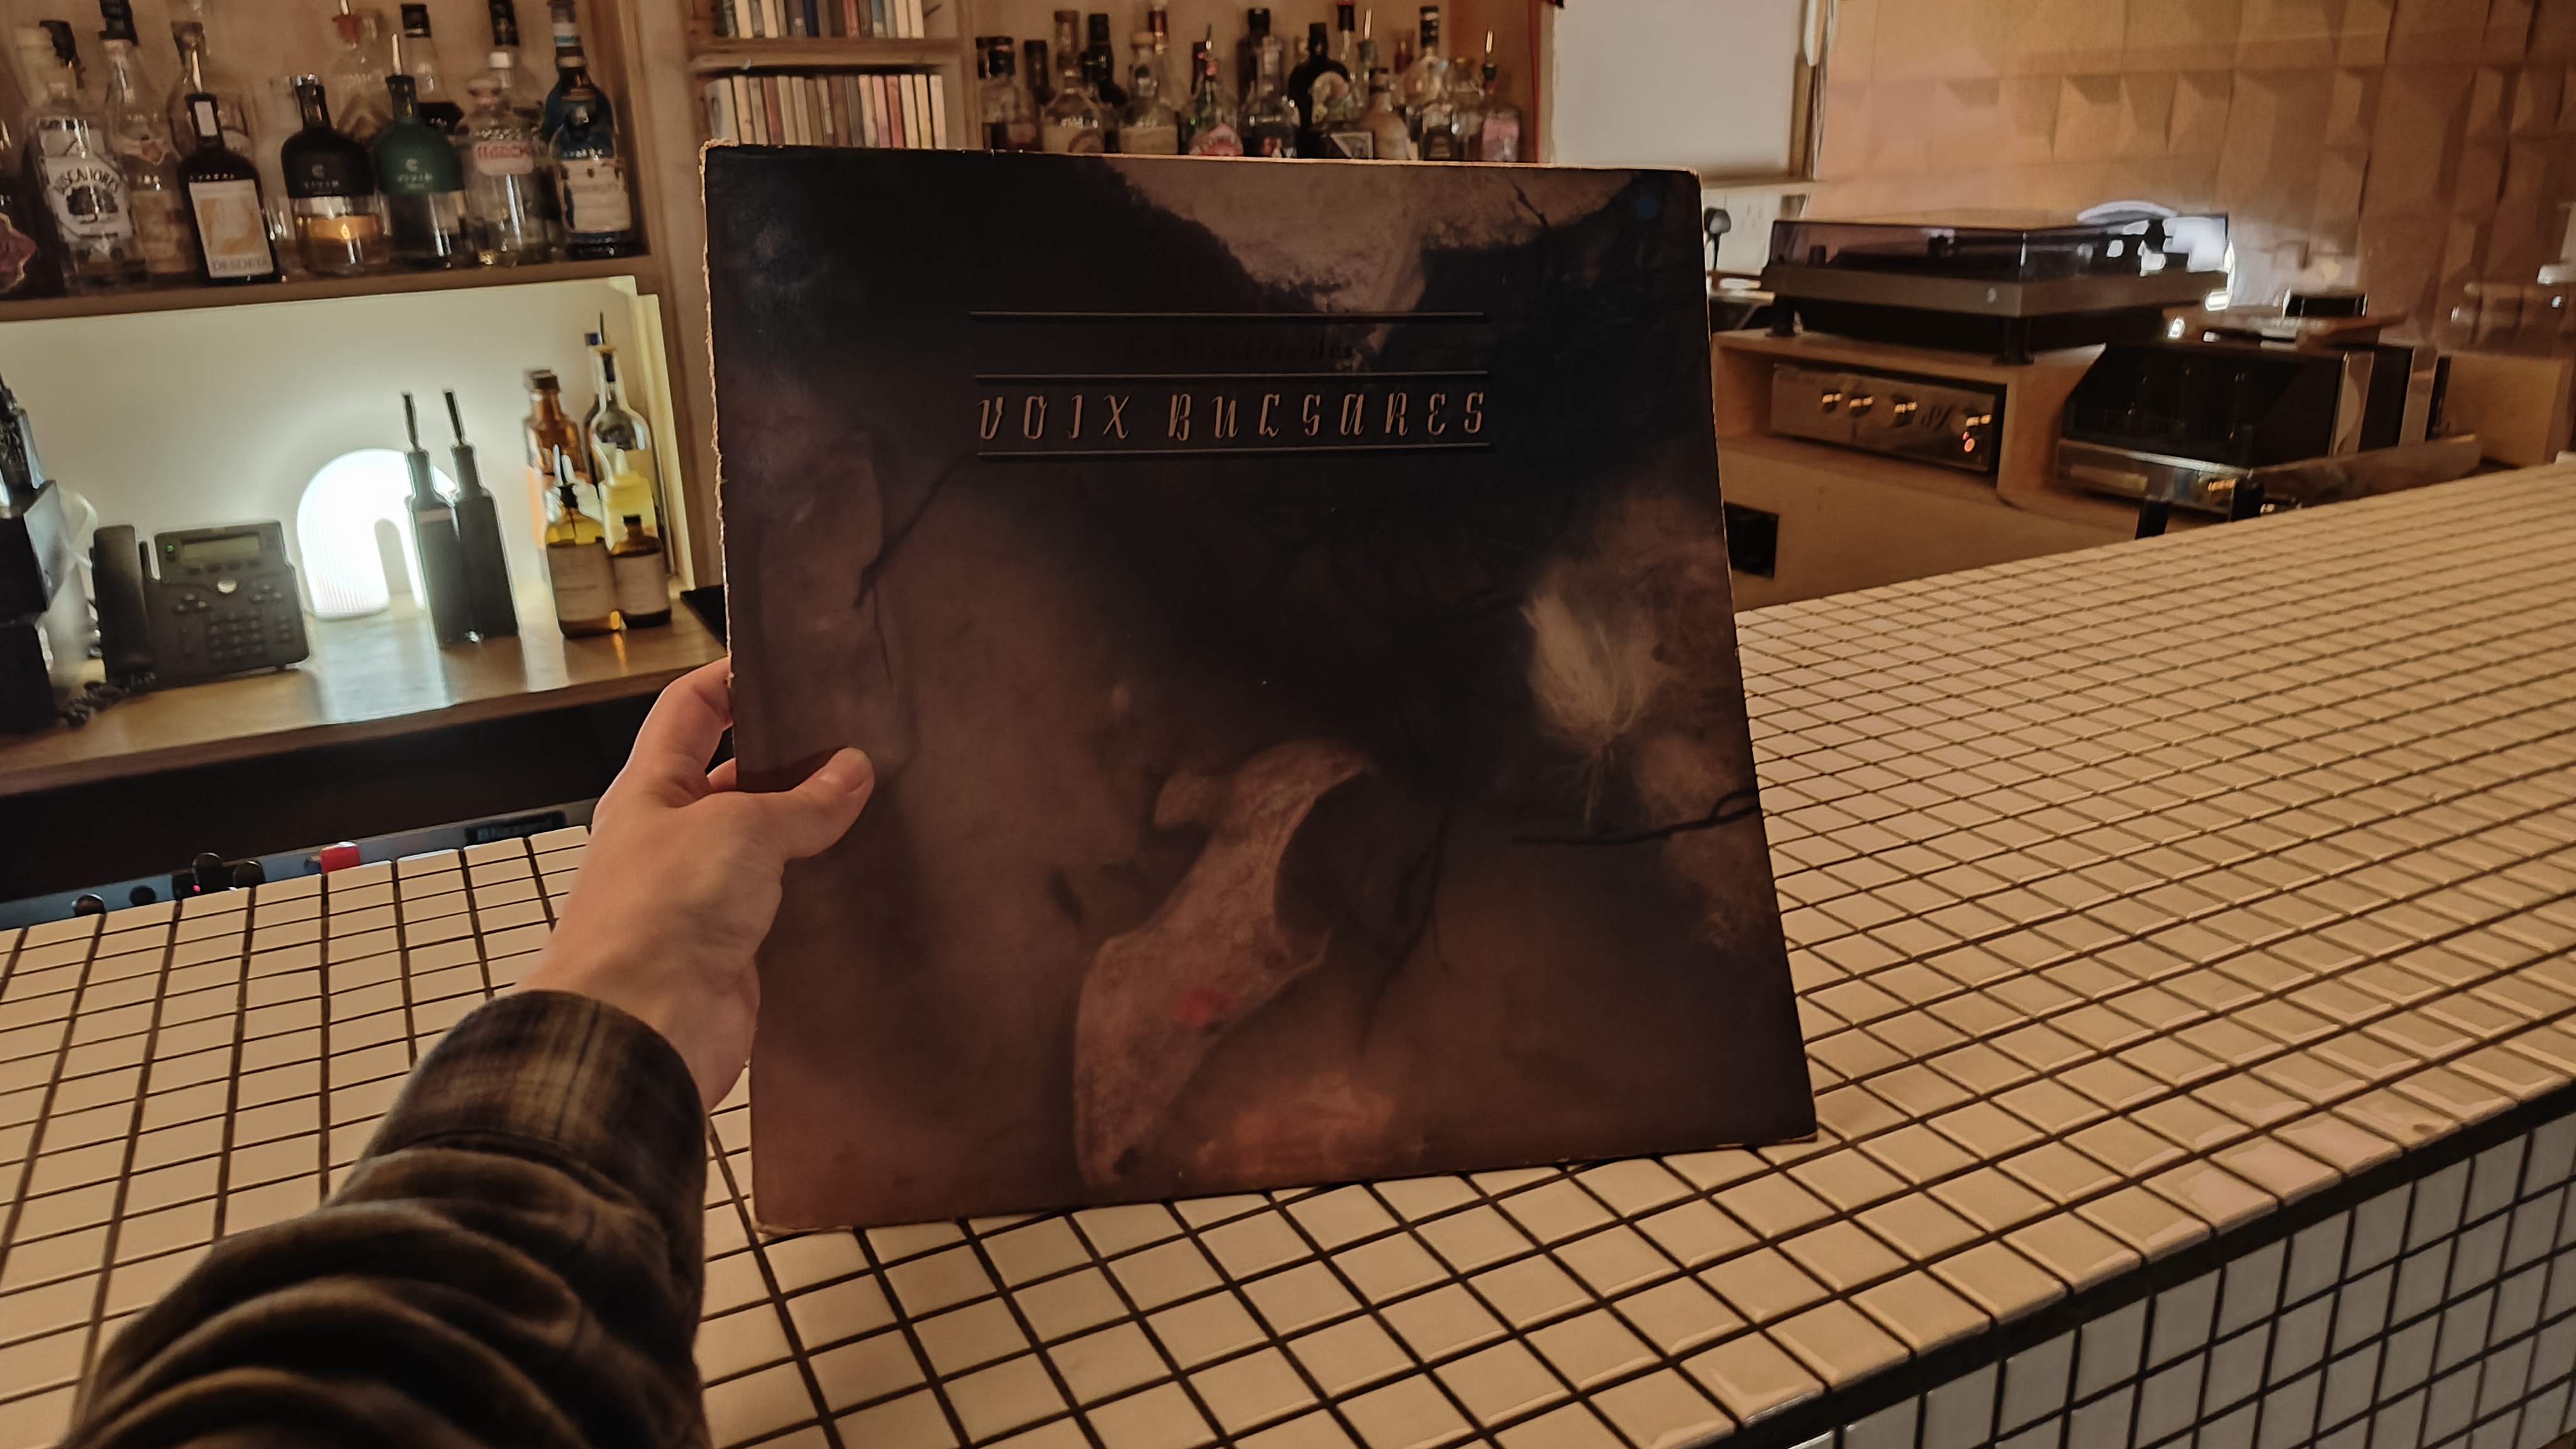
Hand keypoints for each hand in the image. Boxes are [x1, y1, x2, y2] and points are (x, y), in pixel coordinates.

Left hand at [518, 658, 872, 1110]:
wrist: (639, 1030)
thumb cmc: (659, 915)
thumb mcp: (739, 830)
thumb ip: (801, 802)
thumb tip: (853, 771)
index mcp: (651, 789)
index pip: (689, 709)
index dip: (734, 679)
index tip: (792, 664)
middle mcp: (673, 837)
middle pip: (735, 777)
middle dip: (792, 757)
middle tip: (859, 734)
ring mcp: (703, 895)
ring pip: (766, 845)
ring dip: (814, 828)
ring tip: (881, 799)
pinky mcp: (734, 949)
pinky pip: (785, 906)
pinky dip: (822, 892)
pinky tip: (868, 876)